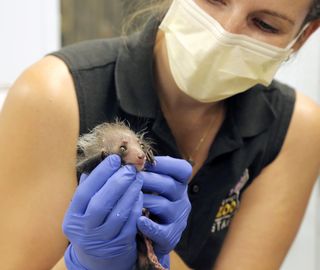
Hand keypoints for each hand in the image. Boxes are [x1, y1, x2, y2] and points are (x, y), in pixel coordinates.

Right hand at [63, 155, 141, 269]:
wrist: (99, 260)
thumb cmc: (92, 227)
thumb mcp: (84, 212)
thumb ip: (88, 190)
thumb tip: (97, 164)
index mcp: (72, 218)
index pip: (84, 192)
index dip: (100, 174)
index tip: (114, 159)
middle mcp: (84, 231)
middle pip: (101, 203)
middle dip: (117, 182)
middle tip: (130, 168)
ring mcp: (102, 240)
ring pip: (118, 213)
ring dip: (130, 192)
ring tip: (138, 178)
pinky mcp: (119, 245)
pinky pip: (130, 223)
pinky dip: (136, 207)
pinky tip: (140, 194)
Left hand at [137, 156, 191, 266]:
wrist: (150, 236)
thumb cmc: (149, 203)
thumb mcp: (153, 186)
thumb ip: (147, 172)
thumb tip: (129, 154)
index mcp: (179, 184)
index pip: (182, 169)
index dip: (166, 163)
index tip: (144, 161)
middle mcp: (182, 199)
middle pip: (169, 185)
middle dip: (147, 179)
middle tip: (129, 176)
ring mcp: (178, 218)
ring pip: (162, 205)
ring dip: (143, 200)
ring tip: (127, 197)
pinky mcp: (171, 237)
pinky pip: (161, 231)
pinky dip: (149, 226)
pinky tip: (138, 220)